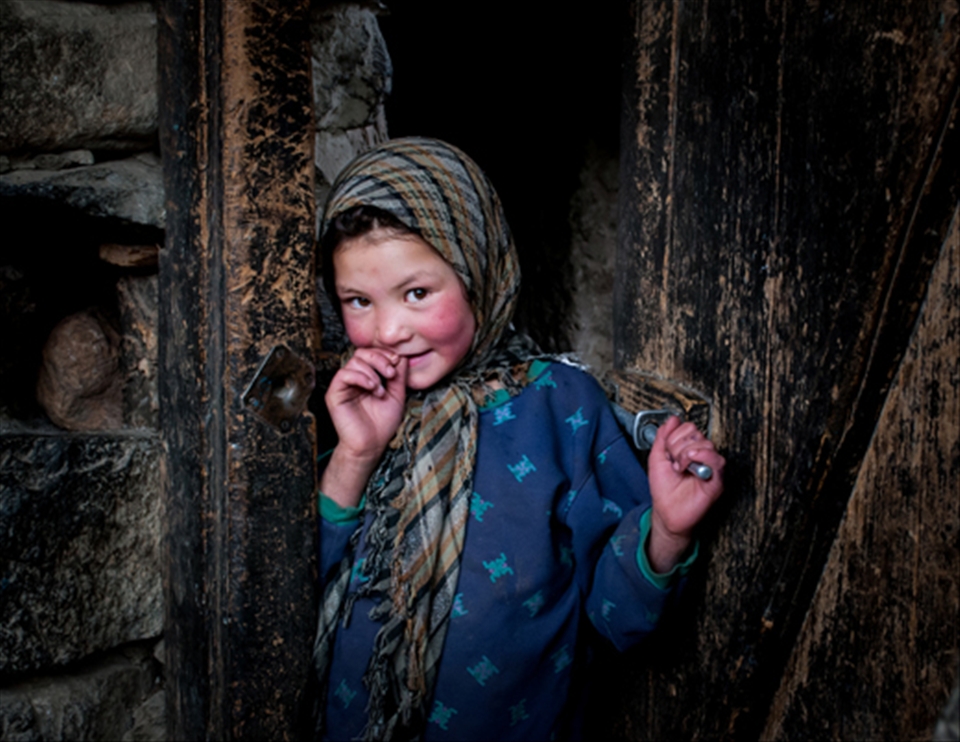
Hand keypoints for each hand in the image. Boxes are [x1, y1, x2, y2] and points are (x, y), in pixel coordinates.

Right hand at [321, 348, 406, 506]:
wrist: (371, 445)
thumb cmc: (381, 424)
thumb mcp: (397, 395)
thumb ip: (399, 376)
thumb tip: (402, 356)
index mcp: (367, 377)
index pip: (372, 354)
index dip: (385, 354)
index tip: (397, 362)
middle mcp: (354, 379)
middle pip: (362, 353)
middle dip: (379, 359)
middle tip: (390, 373)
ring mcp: (343, 385)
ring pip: (354, 361)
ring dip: (372, 372)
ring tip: (381, 389)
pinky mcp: (334, 393)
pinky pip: (344, 374)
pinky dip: (361, 377)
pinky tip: (372, 388)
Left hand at [645, 416, 724, 572]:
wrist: (667, 513)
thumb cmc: (664, 490)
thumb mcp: (657, 458)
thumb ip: (663, 437)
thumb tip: (672, 420)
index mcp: (689, 449)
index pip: (687, 427)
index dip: (674, 436)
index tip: (667, 452)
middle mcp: (701, 456)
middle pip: (695, 433)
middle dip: (677, 445)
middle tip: (673, 462)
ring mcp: (709, 467)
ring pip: (705, 444)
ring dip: (686, 453)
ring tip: (680, 467)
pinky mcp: (716, 480)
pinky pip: (717, 460)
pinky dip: (703, 457)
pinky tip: (690, 464)